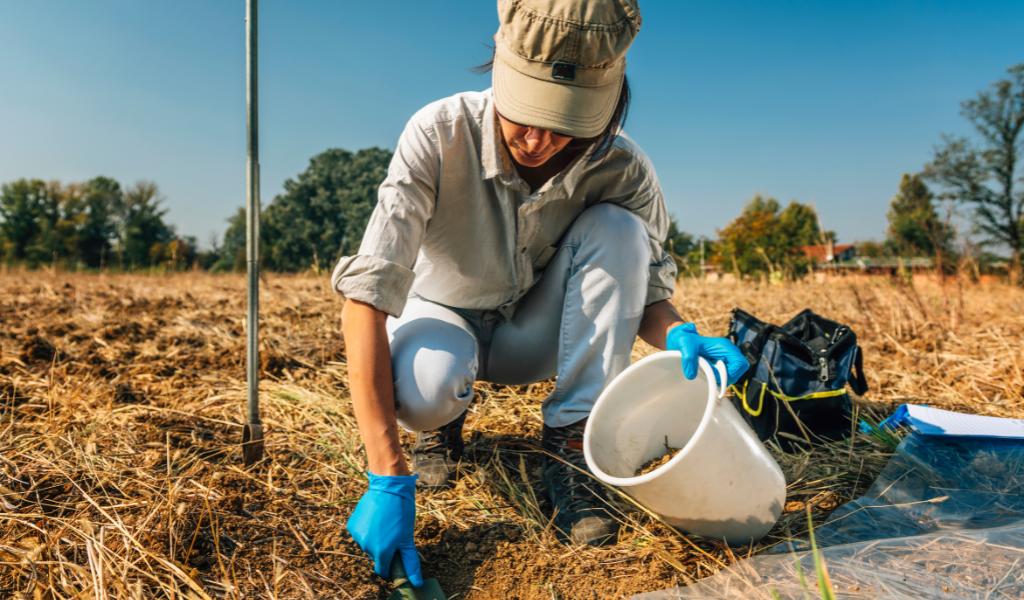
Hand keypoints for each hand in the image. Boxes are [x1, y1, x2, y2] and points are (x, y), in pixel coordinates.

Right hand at [346, 472, 422, 586]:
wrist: (389, 489)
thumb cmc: (401, 514)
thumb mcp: (408, 539)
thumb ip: (410, 563)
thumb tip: (416, 583)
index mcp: (381, 552)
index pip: (382, 570)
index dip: (389, 566)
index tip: (394, 558)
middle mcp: (366, 546)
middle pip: (375, 556)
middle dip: (383, 549)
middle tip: (392, 534)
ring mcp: (357, 535)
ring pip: (367, 544)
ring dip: (374, 539)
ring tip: (384, 524)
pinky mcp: (351, 525)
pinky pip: (359, 533)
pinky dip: (366, 530)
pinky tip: (374, 519)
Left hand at [666, 323, 747, 386]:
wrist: (682, 339)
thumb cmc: (685, 341)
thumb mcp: (685, 347)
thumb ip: (688, 360)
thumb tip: (691, 376)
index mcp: (724, 346)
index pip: (741, 363)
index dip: (732, 374)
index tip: (717, 378)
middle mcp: (729, 351)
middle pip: (739, 370)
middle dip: (727, 378)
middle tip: (713, 379)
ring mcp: (727, 356)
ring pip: (734, 373)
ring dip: (723, 378)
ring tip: (709, 376)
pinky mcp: (722, 361)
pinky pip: (728, 373)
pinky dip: (720, 378)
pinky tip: (709, 375)